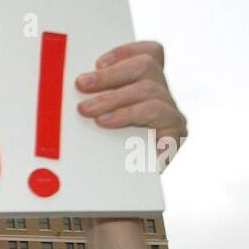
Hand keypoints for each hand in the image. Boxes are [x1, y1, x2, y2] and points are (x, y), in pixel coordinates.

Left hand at [76, 40, 186, 167]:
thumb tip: (73, 82)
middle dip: (111, 75)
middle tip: (82, 85)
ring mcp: (171, 116)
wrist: (114, 196)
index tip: (97, 62)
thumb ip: (94, 98)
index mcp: (148, 86)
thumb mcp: (97, 119)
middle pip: (147, 67)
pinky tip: (107, 123)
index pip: (151, 53)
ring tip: (89, 111)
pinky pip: (158, 117)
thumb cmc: (103, 156)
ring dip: (114, 98)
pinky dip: (129, 115)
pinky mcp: (174, 137)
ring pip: (150, 91)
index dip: (126, 51)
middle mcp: (163, 97)